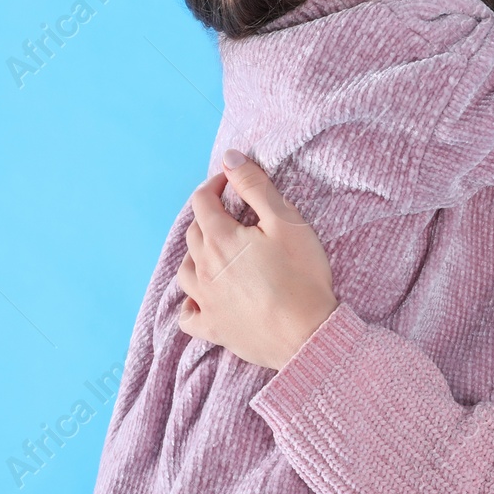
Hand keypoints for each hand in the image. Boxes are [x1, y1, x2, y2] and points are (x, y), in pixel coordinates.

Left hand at [177, 150, 338, 370]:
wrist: (308, 336)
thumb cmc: (301, 275)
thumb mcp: (285, 221)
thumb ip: (254, 187)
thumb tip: (229, 157)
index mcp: (220, 239)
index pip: (203, 201)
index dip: (216, 185)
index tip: (232, 181)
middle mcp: (204, 269)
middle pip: (194, 233)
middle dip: (209, 216)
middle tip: (234, 213)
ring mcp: (206, 302)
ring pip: (185, 270)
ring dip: (196, 254)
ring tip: (217, 250)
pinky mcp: (213, 329)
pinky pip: (189, 315)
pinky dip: (191, 302)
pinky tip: (203, 297)